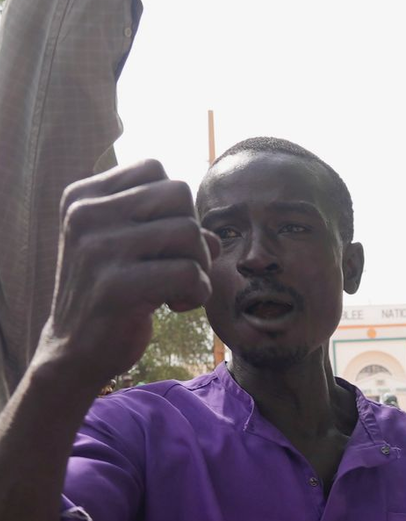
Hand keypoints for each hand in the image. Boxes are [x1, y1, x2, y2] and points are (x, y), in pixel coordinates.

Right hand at [42, 160, 214, 389]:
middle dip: (194, 233)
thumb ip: (169, 227)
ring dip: (200, 266)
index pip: (154, 169)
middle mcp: (85, 215)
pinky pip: (189, 273)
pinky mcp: (116, 287)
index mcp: (83, 197)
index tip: (163, 241)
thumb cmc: (113, 295)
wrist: (75, 351)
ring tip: (179, 288)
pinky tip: (176, 306)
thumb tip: (216, 235)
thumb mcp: (131, 249)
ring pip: (190, 233)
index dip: (176, 206)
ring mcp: (97, 249)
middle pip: (179, 194)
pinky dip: (198, 293)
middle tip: (181, 266)